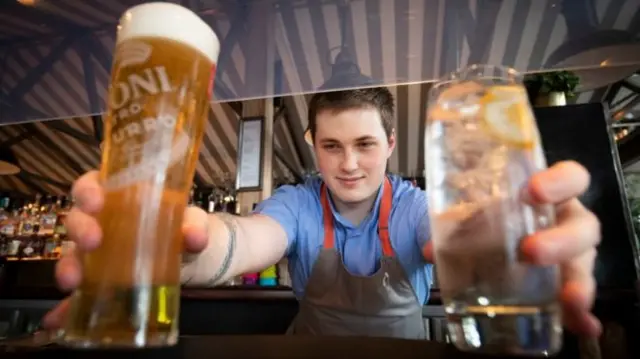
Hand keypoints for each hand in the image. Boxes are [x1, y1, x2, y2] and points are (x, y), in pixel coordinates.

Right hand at [41, 170, 211, 329]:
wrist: (184, 258)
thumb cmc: (180, 227)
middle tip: (92, 241)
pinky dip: (67, 303)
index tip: (96, 202)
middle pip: (77, 218)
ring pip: (71, 253)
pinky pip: (78, 289)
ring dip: (68, 266)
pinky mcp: (95, 279)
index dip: (88, 191)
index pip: (92, 184)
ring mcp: (95, 251)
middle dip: (80, 228)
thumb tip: (195, 237)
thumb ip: (195, 225)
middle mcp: (100, 220)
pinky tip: (62, 316)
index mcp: (119, 195)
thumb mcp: (190, 221)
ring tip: (73, 281)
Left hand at [424, 160, 601, 336]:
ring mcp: (572, 254)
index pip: (570, 178)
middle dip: (561, 239)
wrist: (495, 241)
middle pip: (582, 226)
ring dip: (578, 283)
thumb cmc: (491, 218)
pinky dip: (582, 315)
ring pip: (585, 265)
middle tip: (530, 251)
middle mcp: (566, 222)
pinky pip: (581, 300)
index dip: (558, 182)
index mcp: (548, 196)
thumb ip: (455, 226)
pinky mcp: (569, 284)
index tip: (533, 191)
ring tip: (567, 300)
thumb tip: (429, 250)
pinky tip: (584, 327)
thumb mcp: (475, 216)